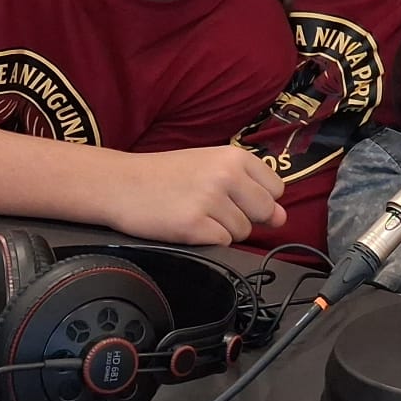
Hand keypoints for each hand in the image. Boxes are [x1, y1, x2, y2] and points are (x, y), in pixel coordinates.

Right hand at [106, 146, 286, 245]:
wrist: (119, 183)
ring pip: (243, 232)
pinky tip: (187, 226)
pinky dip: (207, 241)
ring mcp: (210, 200)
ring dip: (223, 230)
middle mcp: (226, 175)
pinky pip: (222, 243)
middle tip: (213, 208)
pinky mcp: (193, 226)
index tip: (236, 198)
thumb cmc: (166, 175)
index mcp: (234, 157)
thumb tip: (282, 218)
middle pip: (265, 213)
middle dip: (245, 218)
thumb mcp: (210, 165)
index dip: (259, 200)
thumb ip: (249, 187)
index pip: (276, 189)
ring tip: (195, 213)